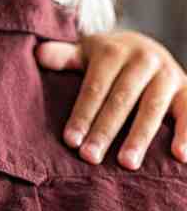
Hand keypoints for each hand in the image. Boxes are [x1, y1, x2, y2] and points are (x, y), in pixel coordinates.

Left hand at [37, 31, 186, 168]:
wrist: (145, 47)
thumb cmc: (105, 59)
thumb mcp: (84, 53)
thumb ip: (63, 57)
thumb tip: (38, 54)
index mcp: (113, 51)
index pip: (95, 88)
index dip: (83, 114)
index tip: (70, 141)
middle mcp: (144, 59)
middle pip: (121, 99)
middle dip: (105, 130)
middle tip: (90, 157)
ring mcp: (168, 74)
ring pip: (153, 108)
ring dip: (140, 137)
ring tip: (127, 164)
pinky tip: (180, 156)